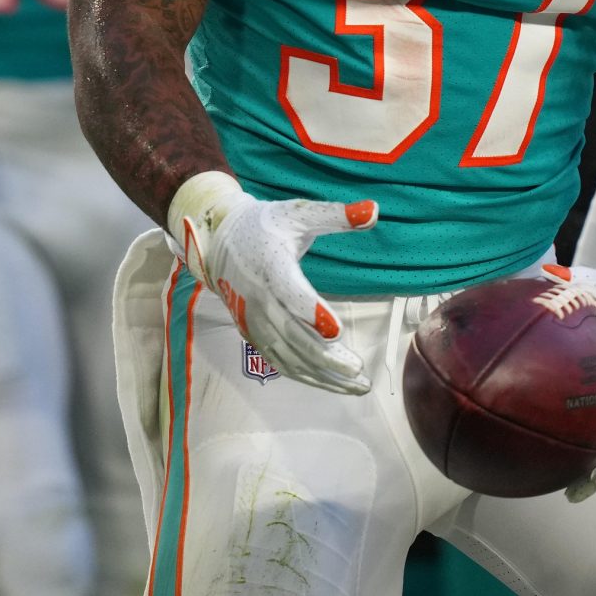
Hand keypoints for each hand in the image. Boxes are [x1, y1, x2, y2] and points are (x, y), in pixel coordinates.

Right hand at [168, 171, 376, 395]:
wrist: (221, 241)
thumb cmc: (267, 225)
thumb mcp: (299, 214)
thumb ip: (336, 215)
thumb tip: (374, 210)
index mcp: (271, 266)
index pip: (289, 293)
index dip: (310, 312)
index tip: (335, 330)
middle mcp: (259, 298)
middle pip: (292, 335)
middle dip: (325, 357)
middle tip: (357, 370)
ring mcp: (254, 320)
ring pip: (288, 356)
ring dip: (322, 374)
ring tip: (357, 385)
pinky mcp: (253, 334)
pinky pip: (280, 361)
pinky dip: (307, 375)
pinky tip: (333, 383)